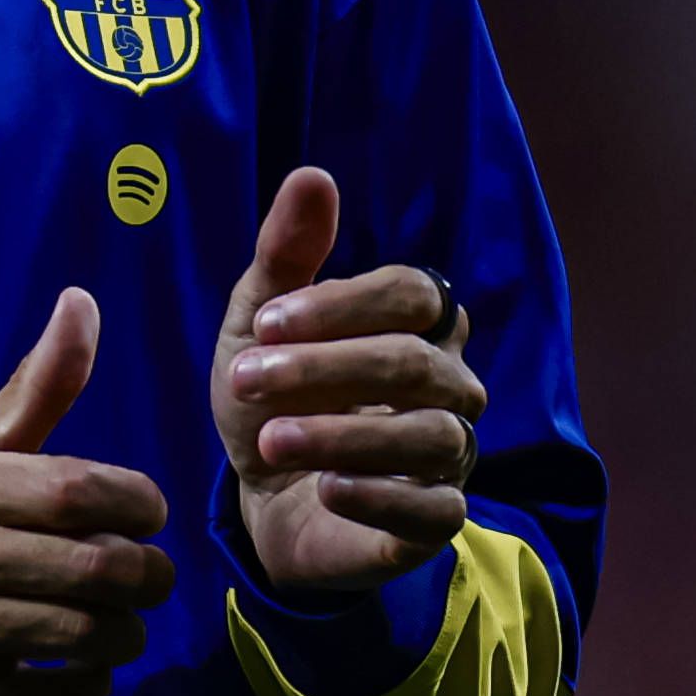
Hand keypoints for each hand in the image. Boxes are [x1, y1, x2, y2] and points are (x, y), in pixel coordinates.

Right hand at [0, 289, 176, 695]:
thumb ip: (33, 391)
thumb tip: (84, 300)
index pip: (83, 490)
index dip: (139, 505)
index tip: (146, 518)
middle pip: (102, 568)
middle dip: (150, 578)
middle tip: (148, 582)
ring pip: (90, 635)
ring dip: (125, 634)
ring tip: (116, 626)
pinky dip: (88, 685)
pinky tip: (76, 670)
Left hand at [213, 166, 484, 597]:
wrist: (264, 499)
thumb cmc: (274, 396)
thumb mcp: (260, 325)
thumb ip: (286, 254)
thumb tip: (312, 175)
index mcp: (418, 324)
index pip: (412, 294)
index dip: (342, 304)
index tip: (266, 322)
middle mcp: (451, 384)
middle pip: (416, 363)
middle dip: (326, 369)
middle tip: (245, 381)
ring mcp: (450, 454)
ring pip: (429, 435)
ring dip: (344, 435)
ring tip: (271, 442)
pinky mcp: (436, 520)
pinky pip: (434, 510)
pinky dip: (379, 496)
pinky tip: (324, 488)